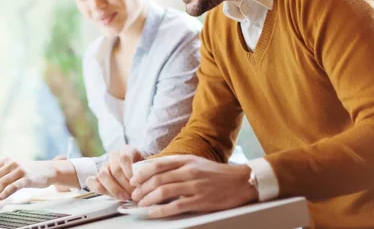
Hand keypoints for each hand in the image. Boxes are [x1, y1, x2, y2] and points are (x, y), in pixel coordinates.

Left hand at [0, 158, 74, 199]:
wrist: (47, 170)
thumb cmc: (29, 171)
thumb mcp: (14, 168)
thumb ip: (2, 173)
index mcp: (6, 160)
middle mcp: (12, 163)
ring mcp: (20, 170)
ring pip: (2, 182)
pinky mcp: (27, 178)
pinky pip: (13, 186)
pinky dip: (5, 193)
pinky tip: (1, 198)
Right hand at [86, 145, 144, 200]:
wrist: (135, 175)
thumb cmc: (143, 173)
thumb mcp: (148, 168)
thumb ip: (145, 172)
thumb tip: (143, 183)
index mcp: (127, 150)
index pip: (124, 158)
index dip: (129, 171)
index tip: (135, 183)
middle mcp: (114, 156)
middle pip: (115, 169)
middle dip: (124, 184)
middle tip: (133, 194)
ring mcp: (104, 166)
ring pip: (102, 174)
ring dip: (114, 188)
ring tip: (124, 197)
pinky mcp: (96, 177)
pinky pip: (91, 181)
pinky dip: (97, 188)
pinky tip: (108, 194)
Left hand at [129, 155, 257, 217]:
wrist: (240, 182)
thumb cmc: (215, 173)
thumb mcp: (195, 162)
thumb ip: (176, 165)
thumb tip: (154, 170)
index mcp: (186, 160)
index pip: (158, 165)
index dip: (142, 173)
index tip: (133, 180)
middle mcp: (189, 171)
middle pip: (157, 179)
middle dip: (142, 188)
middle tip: (134, 195)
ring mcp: (194, 186)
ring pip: (163, 192)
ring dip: (148, 199)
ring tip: (141, 204)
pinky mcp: (200, 201)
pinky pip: (176, 206)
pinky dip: (161, 210)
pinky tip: (153, 213)